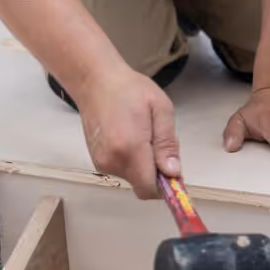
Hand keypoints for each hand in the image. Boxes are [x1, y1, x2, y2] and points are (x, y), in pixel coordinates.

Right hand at [77, 68, 180, 198]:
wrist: (95, 81)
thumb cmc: (130, 89)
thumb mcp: (161, 109)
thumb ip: (167, 144)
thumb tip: (173, 173)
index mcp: (130, 149)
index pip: (150, 189)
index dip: (166, 185)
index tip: (174, 171)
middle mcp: (112, 161)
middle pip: (142, 185)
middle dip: (156, 171)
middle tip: (157, 141)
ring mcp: (101, 162)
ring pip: (133, 178)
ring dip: (143, 165)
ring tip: (141, 134)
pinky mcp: (97, 160)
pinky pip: (122, 170)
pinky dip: (131, 160)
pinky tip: (129, 136)